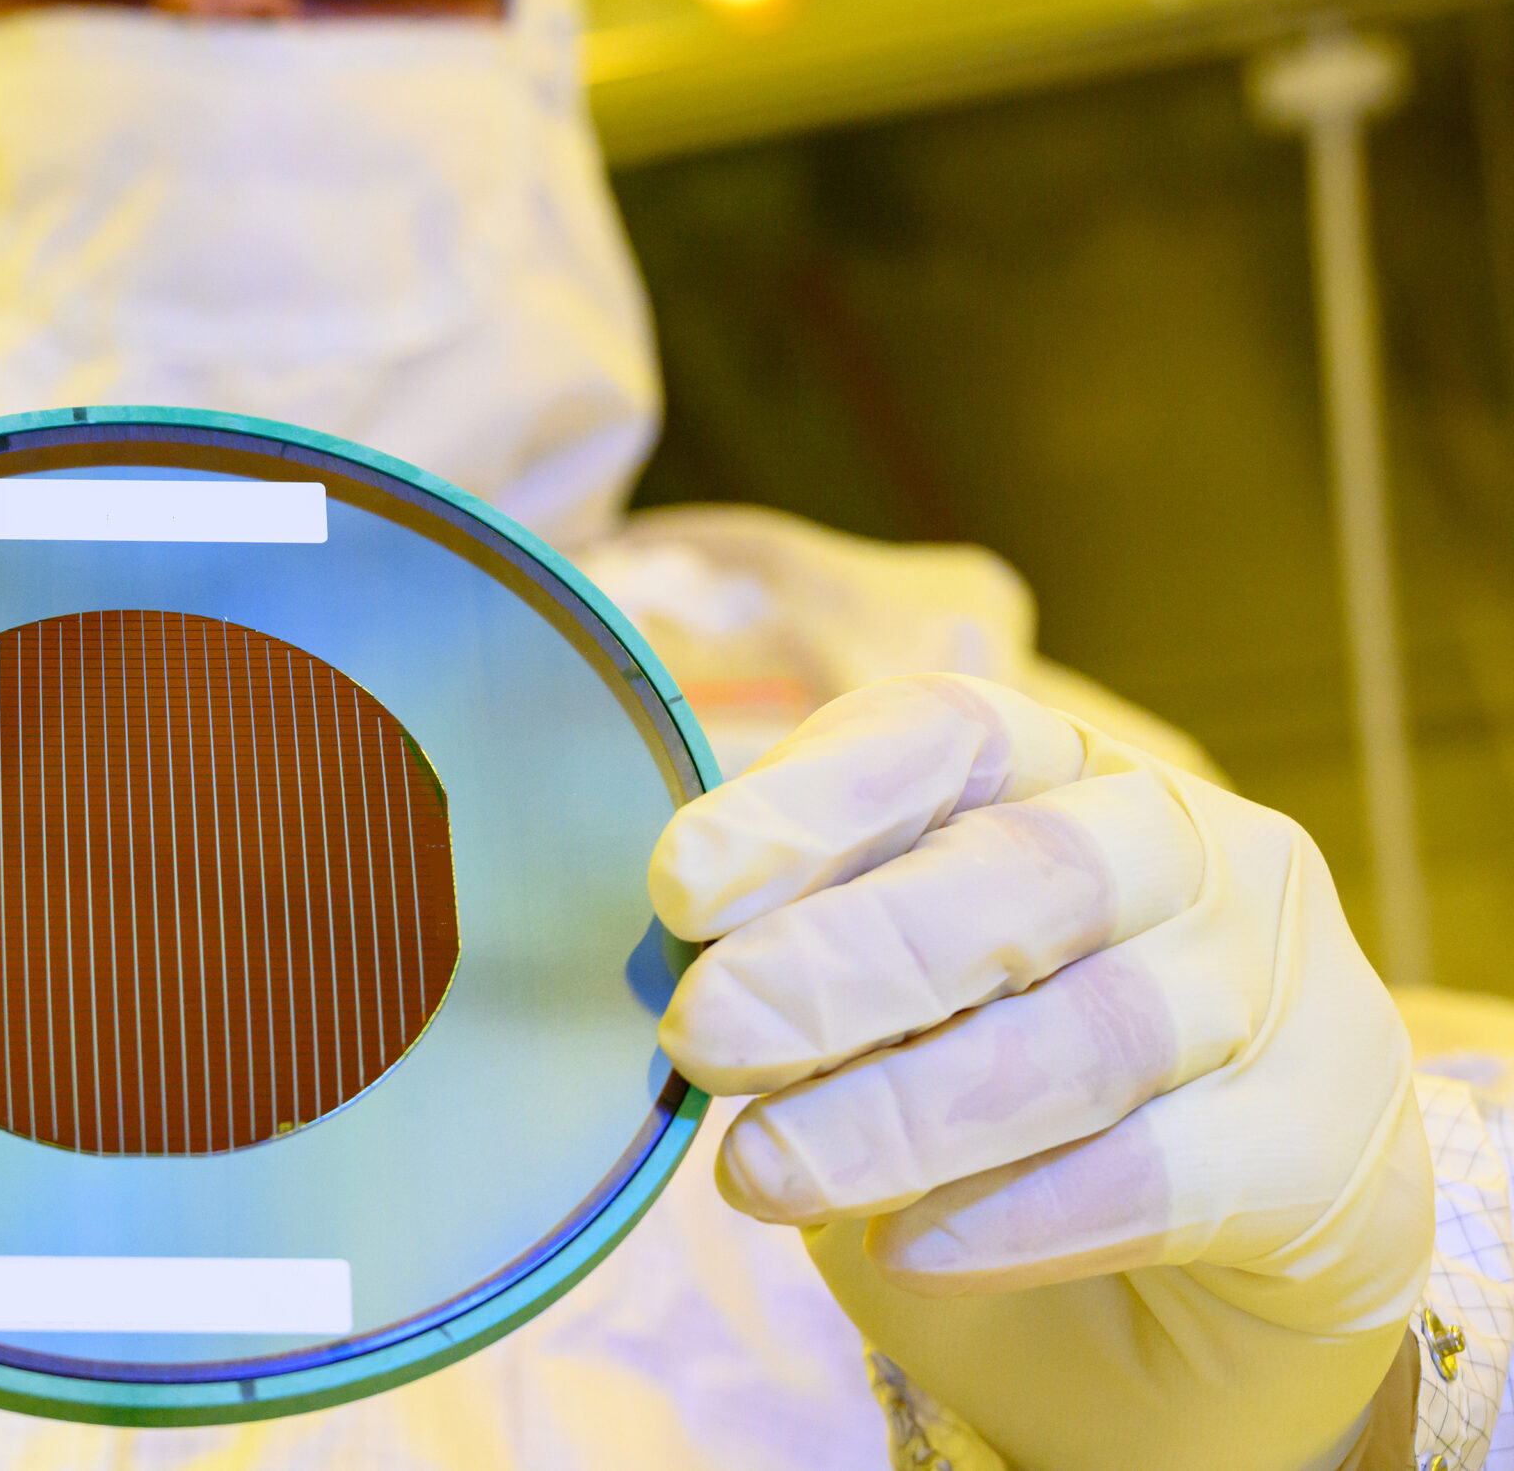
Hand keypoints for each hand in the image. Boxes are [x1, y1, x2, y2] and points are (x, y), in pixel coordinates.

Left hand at [652, 674, 1430, 1470]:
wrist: (1211, 1261)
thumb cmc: (1005, 1078)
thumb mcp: (896, 997)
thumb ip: (809, 958)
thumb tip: (675, 971)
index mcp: (1060, 767)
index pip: (946, 734)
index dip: (810, 802)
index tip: (680, 886)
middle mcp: (1184, 849)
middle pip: (1022, 875)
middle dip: (844, 959)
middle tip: (704, 1035)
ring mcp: (1271, 989)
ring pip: (1089, 1035)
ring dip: (901, 1113)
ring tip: (762, 1175)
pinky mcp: (1320, 1146)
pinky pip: (1166, 1175)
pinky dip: (1017, 1215)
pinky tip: (904, 1248)